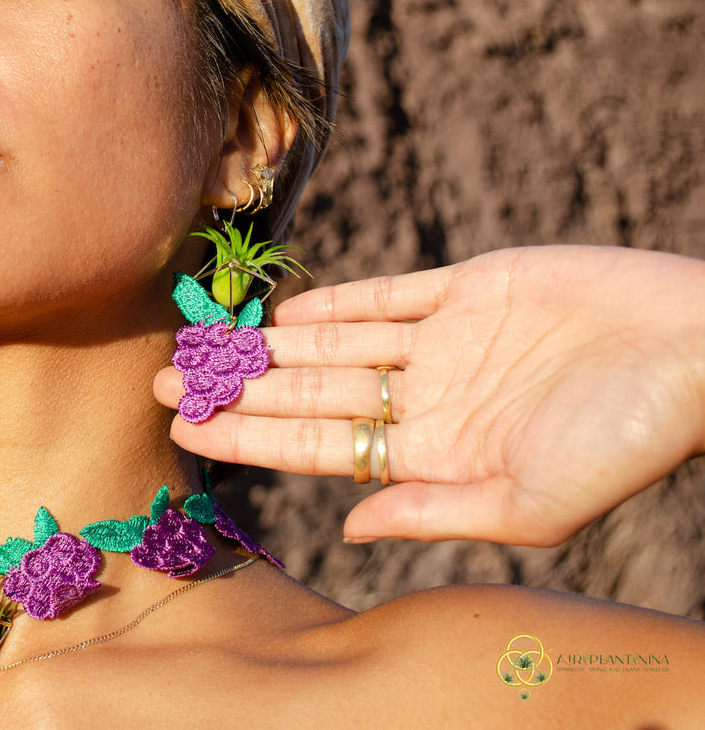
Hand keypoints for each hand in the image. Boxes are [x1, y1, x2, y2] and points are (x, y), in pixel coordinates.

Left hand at [157, 246, 704, 544]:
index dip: (249, 434)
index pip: (317, 445)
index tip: (183, 426)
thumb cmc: (628, 438)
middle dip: (239, 387)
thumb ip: (433, 513)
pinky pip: (388, 294)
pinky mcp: (472, 289)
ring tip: (204, 340)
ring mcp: (447, 343)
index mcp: (436, 455)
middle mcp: (429, 399)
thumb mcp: (533, 504)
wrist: (698, 349)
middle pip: (311, 392)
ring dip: (271, 342)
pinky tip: (284, 309)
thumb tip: (344, 527)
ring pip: (336, 341)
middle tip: (163, 378)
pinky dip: (337, 299)